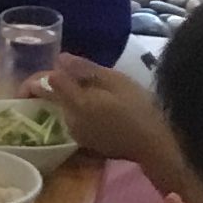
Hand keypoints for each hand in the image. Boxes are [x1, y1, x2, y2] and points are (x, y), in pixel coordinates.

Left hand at [39, 54, 176, 179]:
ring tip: (101, 93)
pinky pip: (75, 120)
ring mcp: (75, 133)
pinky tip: (102, 109)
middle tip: (92, 79)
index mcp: (76, 103)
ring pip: (65, 108)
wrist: (151, 144)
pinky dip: (82, 111)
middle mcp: (69, 119)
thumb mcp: (116, 81)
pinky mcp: (83, 142)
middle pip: (56, 95)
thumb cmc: (138, 108)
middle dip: (67, 84)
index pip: (51, 81)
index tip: (72, 67)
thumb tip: (60, 59)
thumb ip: (86, 70)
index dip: (58, 70)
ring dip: (75, 98)